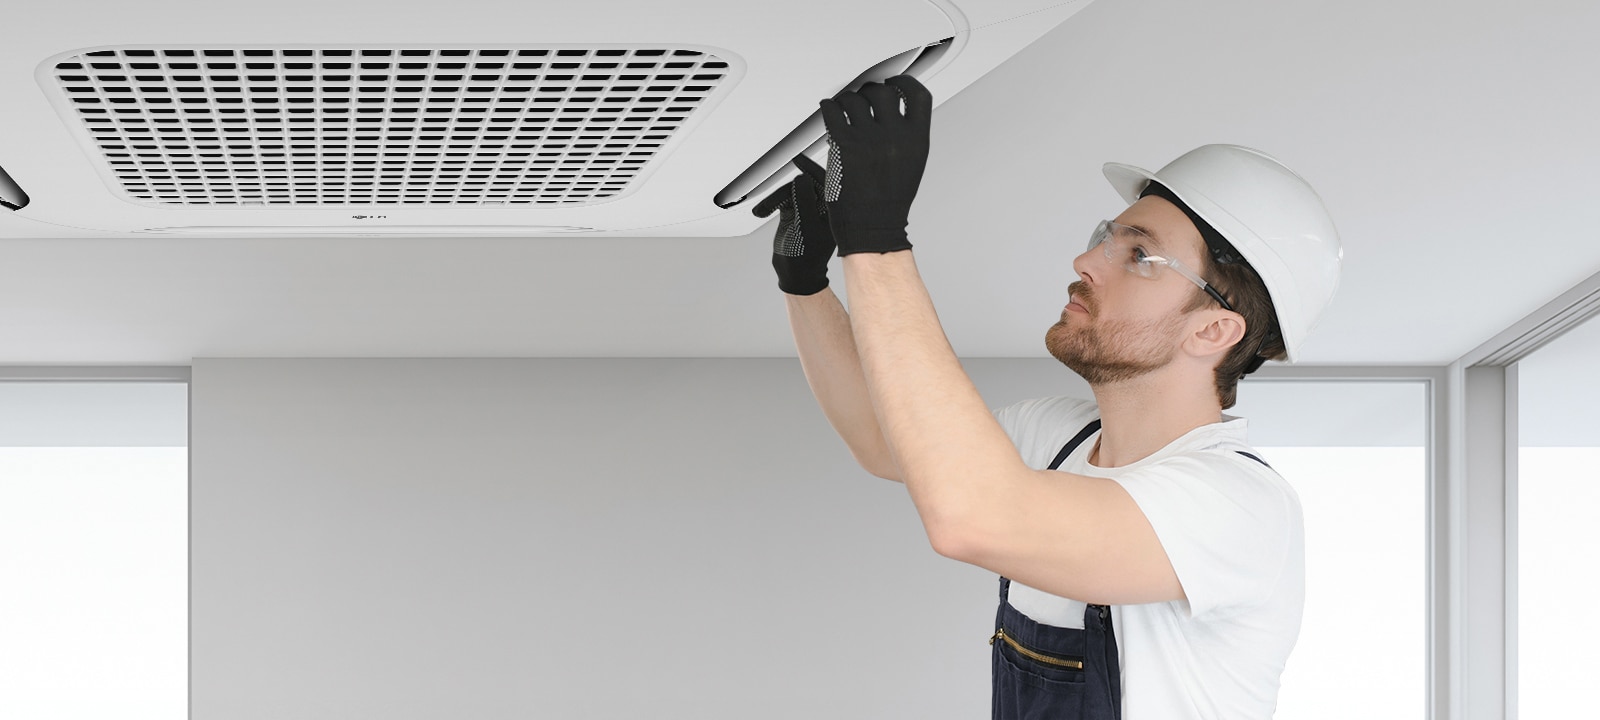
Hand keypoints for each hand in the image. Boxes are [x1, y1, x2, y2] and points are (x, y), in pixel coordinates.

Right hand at [754, 155, 834, 295]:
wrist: (796, 275)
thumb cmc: (808, 257)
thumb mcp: (807, 228)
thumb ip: (804, 201)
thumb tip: (801, 178)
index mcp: (832, 209)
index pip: (825, 181)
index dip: (812, 167)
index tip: (798, 158)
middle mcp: (820, 206)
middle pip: (803, 184)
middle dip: (785, 190)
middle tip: (772, 197)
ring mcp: (806, 208)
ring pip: (789, 191)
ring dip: (773, 199)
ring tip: (761, 211)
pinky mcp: (793, 211)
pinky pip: (781, 198)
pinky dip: (769, 203)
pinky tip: (761, 211)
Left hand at [815, 75, 932, 255]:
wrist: (872, 225)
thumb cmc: (890, 200)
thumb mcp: (912, 163)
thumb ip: (907, 134)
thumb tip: (895, 110)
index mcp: (917, 139)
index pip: (917, 95)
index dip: (904, 82)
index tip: (894, 81)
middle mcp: (895, 135)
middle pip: (882, 91)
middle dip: (870, 91)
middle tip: (863, 97)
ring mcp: (869, 138)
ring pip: (855, 99)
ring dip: (847, 99)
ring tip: (843, 107)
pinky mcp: (844, 144)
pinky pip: (833, 111)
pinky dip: (828, 107)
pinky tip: (828, 109)